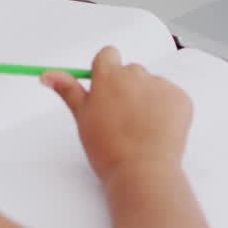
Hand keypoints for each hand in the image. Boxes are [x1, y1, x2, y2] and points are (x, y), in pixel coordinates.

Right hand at [41, 46, 191, 182]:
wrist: (142, 172)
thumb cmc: (108, 149)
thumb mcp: (82, 117)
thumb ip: (68, 90)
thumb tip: (46, 74)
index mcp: (108, 76)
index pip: (108, 54)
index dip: (107, 72)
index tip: (107, 91)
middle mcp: (136, 74)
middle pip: (131, 71)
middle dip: (127, 89)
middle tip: (122, 118)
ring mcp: (161, 85)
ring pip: (152, 85)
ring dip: (148, 99)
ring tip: (141, 129)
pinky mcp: (181, 98)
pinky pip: (172, 97)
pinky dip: (167, 110)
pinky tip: (158, 131)